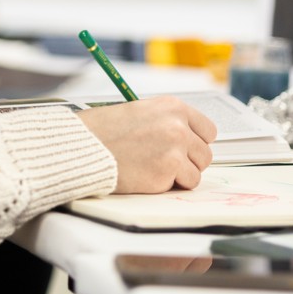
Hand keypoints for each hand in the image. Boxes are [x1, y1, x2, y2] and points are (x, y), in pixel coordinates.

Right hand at [76, 97, 215, 193]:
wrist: (84, 146)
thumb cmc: (104, 131)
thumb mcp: (140, 113)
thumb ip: (167, 123)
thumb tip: (189, 141)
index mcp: (172, 107)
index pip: (208, 130)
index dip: (196, 143)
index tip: (184, 149)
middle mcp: (178, 125)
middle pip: (205, 153)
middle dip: (188, 162)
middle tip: (163, 163)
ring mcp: (175, 149)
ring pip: (197, 172)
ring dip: (179, 176)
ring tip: (153, 168)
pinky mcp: (167, 171)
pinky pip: (183, 185)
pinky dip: (168, 186)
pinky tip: (147, 175)